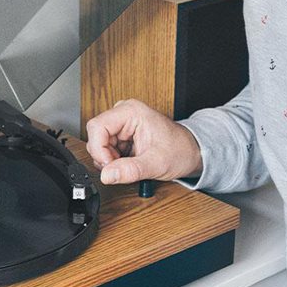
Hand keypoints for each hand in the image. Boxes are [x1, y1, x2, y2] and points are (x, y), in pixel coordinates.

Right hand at [85, 99, 202, 184]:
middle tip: (122, 167)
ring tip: (130, 164)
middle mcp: (124, 113)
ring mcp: (122, 123)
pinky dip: (114, 160)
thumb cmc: (180, 150)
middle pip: (95, 136)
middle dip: (105, 157)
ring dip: (109, 160)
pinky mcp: (121, 133)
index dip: (99, 150)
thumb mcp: (156, 163)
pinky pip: (106, 148)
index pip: (97, 127)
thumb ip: (130, 170)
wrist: (191, 152)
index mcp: (131, 111)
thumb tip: (107, 175)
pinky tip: (129, 162)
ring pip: (99, 144)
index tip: (109, 166)